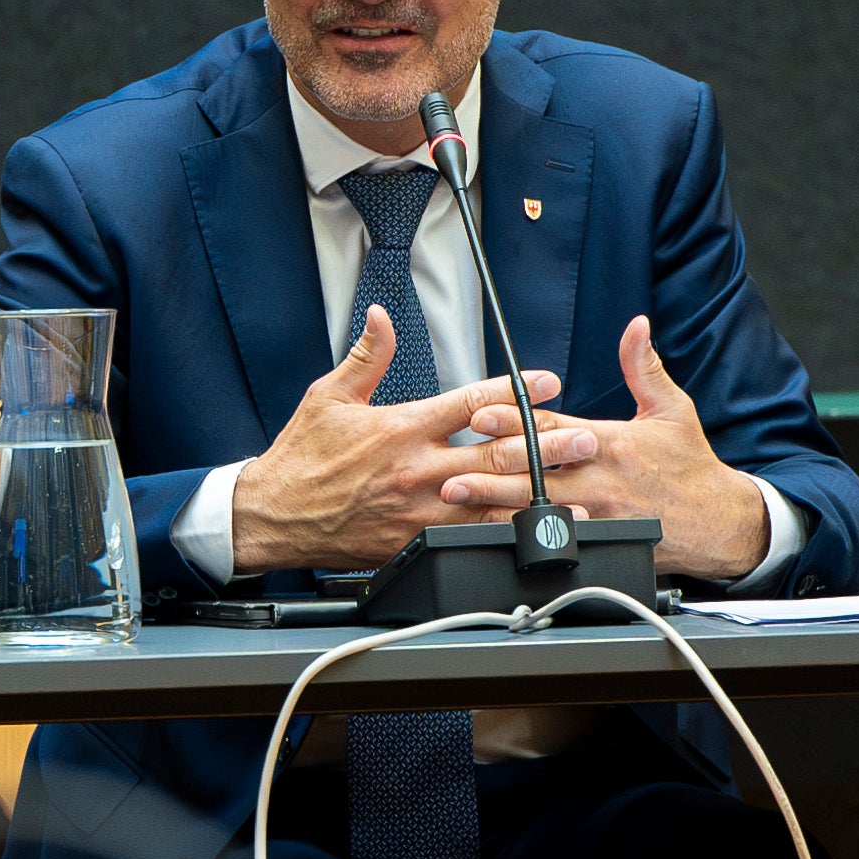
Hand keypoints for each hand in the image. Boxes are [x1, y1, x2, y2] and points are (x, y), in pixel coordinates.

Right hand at [227, 306, 551, 576]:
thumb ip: (366, 357)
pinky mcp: (413, 540)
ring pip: (490, 501)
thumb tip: (382, 318)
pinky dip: (503, 534)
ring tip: (578, 491)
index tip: (548, 382)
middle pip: (495, 454)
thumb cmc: (300, 459)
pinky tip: (532, 534)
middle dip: (546, 445)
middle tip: (585, 439)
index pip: (469, 402)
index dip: (515, 390)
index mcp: (400, 428)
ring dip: (537, 495)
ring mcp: (418, 510)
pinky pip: (467, 537)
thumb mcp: (327, 397)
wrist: (272, 517)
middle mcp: (416, 470)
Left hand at [441, 316, 773, 583]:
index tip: (480, 416)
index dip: (513, 421)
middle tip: (451, 469)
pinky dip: (522, 535)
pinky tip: (489, 533)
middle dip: (491, 469)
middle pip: (536, 471)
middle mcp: (600, 478)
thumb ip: (644, 367)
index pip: (553, 428)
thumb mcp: (671, 409)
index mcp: (611, 442)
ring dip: (495, 504)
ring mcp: (598, 514)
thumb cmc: (691, 466)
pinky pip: (554, 538)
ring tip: (457, 501)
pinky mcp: (600, 540)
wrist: (720, 523)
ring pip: (537, 508)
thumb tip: (636, 326)